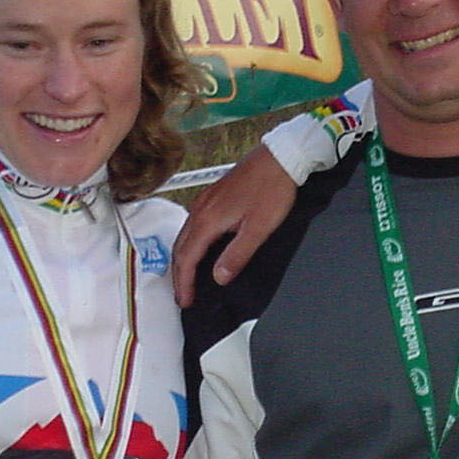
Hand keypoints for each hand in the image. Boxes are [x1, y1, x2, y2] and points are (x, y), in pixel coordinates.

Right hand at [171, 144, 296, 306]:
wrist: (280, 157)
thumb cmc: (272, 189)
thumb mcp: (259, 228)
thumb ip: (237, 255)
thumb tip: (219, 277)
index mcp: (208, 220)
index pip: (187, 259)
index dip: (184, 283)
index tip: (185, 301)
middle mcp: (200, 209)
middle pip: (180, 248)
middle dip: (179, 275)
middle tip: (183, 296)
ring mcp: (205, 201)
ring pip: (184, 236)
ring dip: (183, 259)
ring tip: (187, 278)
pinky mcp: (213, 196)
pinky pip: (192, 225)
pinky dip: (190, 244)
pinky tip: (200, 249)